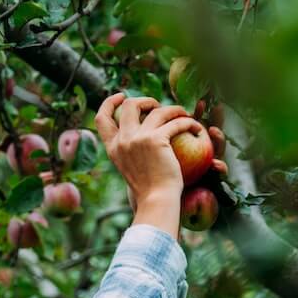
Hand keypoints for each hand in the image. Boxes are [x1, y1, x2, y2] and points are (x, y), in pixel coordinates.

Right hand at [95, 94, 204, 209]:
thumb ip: (128, 151)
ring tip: (184, 116)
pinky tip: (196, 129)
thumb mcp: (129, 169)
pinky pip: (176, 122)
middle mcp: (122, 141)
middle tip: (159, 108)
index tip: (121, 96)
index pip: (101, 118)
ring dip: (174, 109)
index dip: (109, 102)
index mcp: (113, 148)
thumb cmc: (147, 192)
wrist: (156, 201)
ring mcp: (138, 139)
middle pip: (129, 105)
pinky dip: (189, 123)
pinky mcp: (156, 140)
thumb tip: (133, 135)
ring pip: (157, 109)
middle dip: (146, 100)